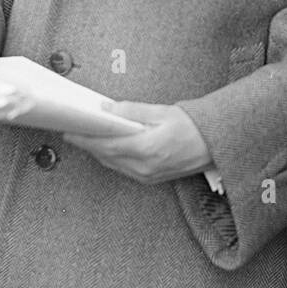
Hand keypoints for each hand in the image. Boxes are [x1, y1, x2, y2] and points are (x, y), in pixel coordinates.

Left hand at [64, 101, 211, 185]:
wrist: (216, 144)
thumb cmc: (193, 125)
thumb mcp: (162, 111)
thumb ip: (132, 110)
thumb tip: (107, 108)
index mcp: (147, 148)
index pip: (106, 145)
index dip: (85, 139)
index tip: (70, 130)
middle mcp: (145, 167)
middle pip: (106, 157)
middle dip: (88, 144)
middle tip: (73, 130)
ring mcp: (147, 176)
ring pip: (113, 164)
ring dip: (98, 152)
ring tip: (87, 137)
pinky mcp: (151, 179)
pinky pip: (123, 169)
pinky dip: (112, 158)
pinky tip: (108, 147)